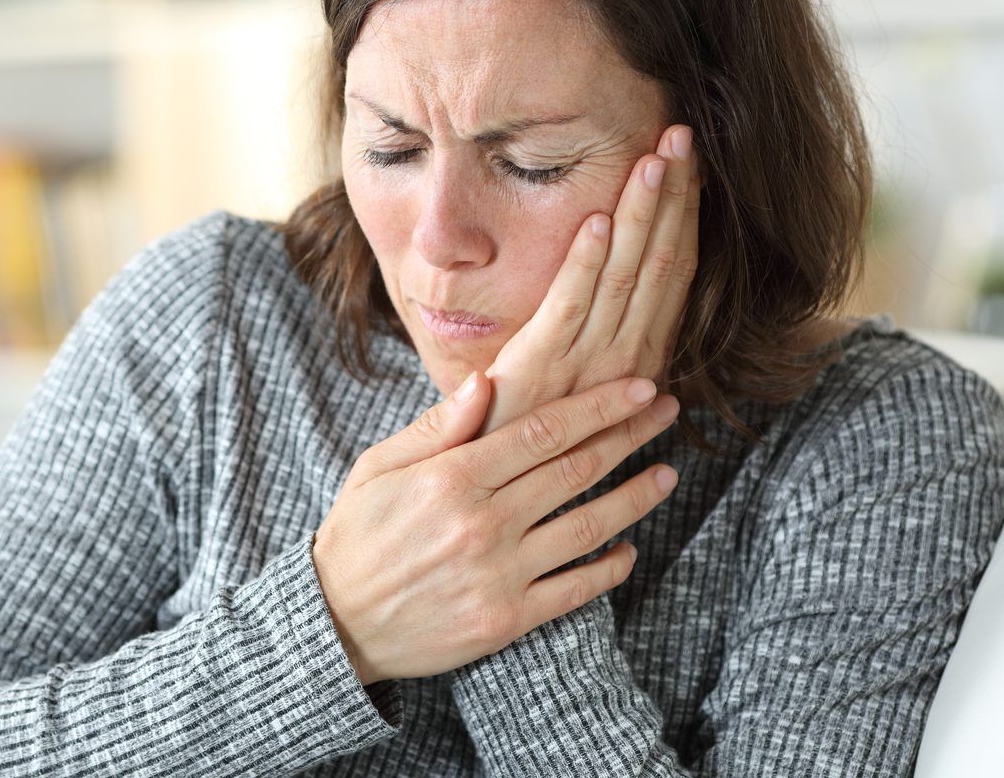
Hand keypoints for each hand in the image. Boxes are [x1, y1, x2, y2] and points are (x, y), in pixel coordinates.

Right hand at [312, 373, 680, 685]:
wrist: (336, 623)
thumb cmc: (357, 534)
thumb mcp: (379, 467)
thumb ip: (436, 426)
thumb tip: (487, 380)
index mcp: (451, 477)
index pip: (543, 430)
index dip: (599, 406)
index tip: (639, 387)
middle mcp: (482, 522)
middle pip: (575, 469)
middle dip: (629, 435)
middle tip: (667, 413)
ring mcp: (499, 573)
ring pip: (587, 527)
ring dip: (635, 498)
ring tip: (667, 475)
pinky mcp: (506, 620)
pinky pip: (574, 590)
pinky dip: (609, 568)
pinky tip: (628, 549)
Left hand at [479, 123, 699, 435]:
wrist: (496, 488)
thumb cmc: (533, 433)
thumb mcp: (586, 392)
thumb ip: (613, 366)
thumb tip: (656, 368)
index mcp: (640, 357)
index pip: (673, 272)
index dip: (685, 214)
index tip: (692, 162)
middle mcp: (626, 357)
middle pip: (659, 262)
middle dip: (673, 196)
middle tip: (683, 134)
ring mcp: (585, 362)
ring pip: (624, 274)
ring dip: (639, 214)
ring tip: (654, 158)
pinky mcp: (540, 366)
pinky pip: (569, 304)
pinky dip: (583, 261)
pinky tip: (595, 218)